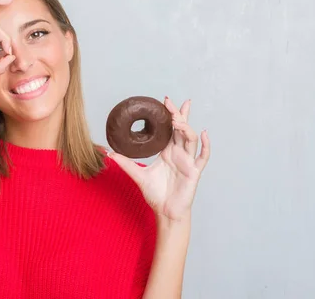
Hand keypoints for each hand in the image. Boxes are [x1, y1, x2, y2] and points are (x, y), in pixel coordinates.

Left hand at [108, 97, 209, 221]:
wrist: (165, 212)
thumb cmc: (155, 194)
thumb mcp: (137, 175)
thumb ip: (125, 163)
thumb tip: (109, 154)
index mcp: (167, 152)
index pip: (170, 129)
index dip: (170, 115)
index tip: (165, 102)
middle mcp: (179, 153)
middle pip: (181, 129)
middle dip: (178, 114)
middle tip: (171, 102)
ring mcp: (188, 161)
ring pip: (190, 139)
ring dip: (185, 128)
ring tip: (177, 120)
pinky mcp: (194, 171)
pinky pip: (203, 156)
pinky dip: (205, 145)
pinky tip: (203, 133)